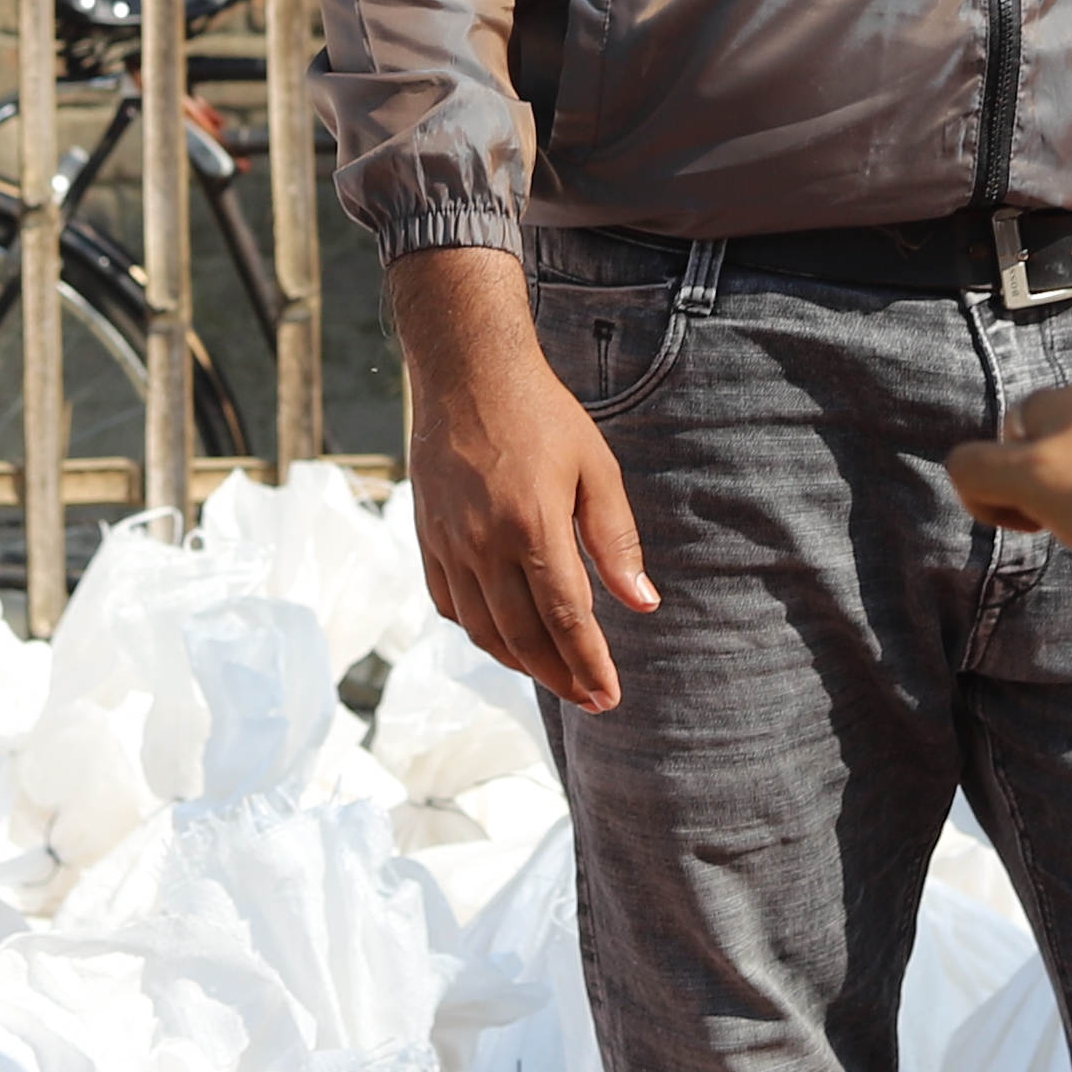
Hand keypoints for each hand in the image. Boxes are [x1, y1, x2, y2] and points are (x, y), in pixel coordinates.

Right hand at [396, 244, 654, 715]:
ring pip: (482, 631)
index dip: (588, 665)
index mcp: (532, 525)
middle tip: (591, 699)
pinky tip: (507, 635)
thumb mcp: (596, 468)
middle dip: (560, 678)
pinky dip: (480, 632)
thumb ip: (616, 541)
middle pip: (522, 638)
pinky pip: (450, 605)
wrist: (465, 371)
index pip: (565, 618)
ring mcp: (449, 544)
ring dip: (520, 664)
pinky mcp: (427, 538)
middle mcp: (484, 544)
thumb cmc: (541, 414)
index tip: (610, 696)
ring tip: (555, 674)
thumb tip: (643, 604)